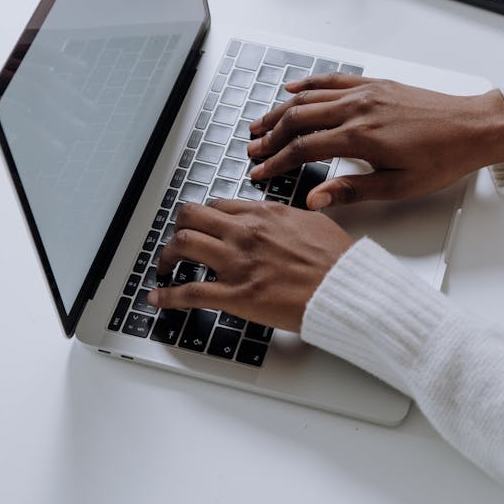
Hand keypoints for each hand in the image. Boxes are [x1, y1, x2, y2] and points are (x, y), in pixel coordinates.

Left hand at [149, 199, 352, 332]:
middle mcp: (245, 232)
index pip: (217, 205)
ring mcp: (237, 263)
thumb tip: (275, 219)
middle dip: (177, 228)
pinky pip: (190, 292)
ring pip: (183, 245)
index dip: (203, 216)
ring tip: (166, 267)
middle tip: (176, 242)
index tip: (199, 226)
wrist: (346, 289)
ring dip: (167, 256)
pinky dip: (167, 295)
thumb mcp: (312, 221)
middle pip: (191, 216)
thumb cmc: (337, 261)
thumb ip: (285, 217)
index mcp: (263, 214)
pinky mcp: (236, 295)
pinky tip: (158, 298)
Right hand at [246, 74, 503, 207]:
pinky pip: (331, 80)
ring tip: (260, 124)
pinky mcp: (375, 84)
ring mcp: (365, 92)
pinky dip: (307, 84)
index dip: (276, 162)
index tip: (260, 172)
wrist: (474, 127)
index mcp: (360, 138)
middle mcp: (357, 109)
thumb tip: (314, 200)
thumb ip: (351, 191)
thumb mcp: (398, 187)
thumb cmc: (442, 158)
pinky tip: (291, 88)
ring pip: (308, 97)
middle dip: (270, 136)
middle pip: (297, 119)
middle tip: (252, 150)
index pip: (303, 149)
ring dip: (280, 110)